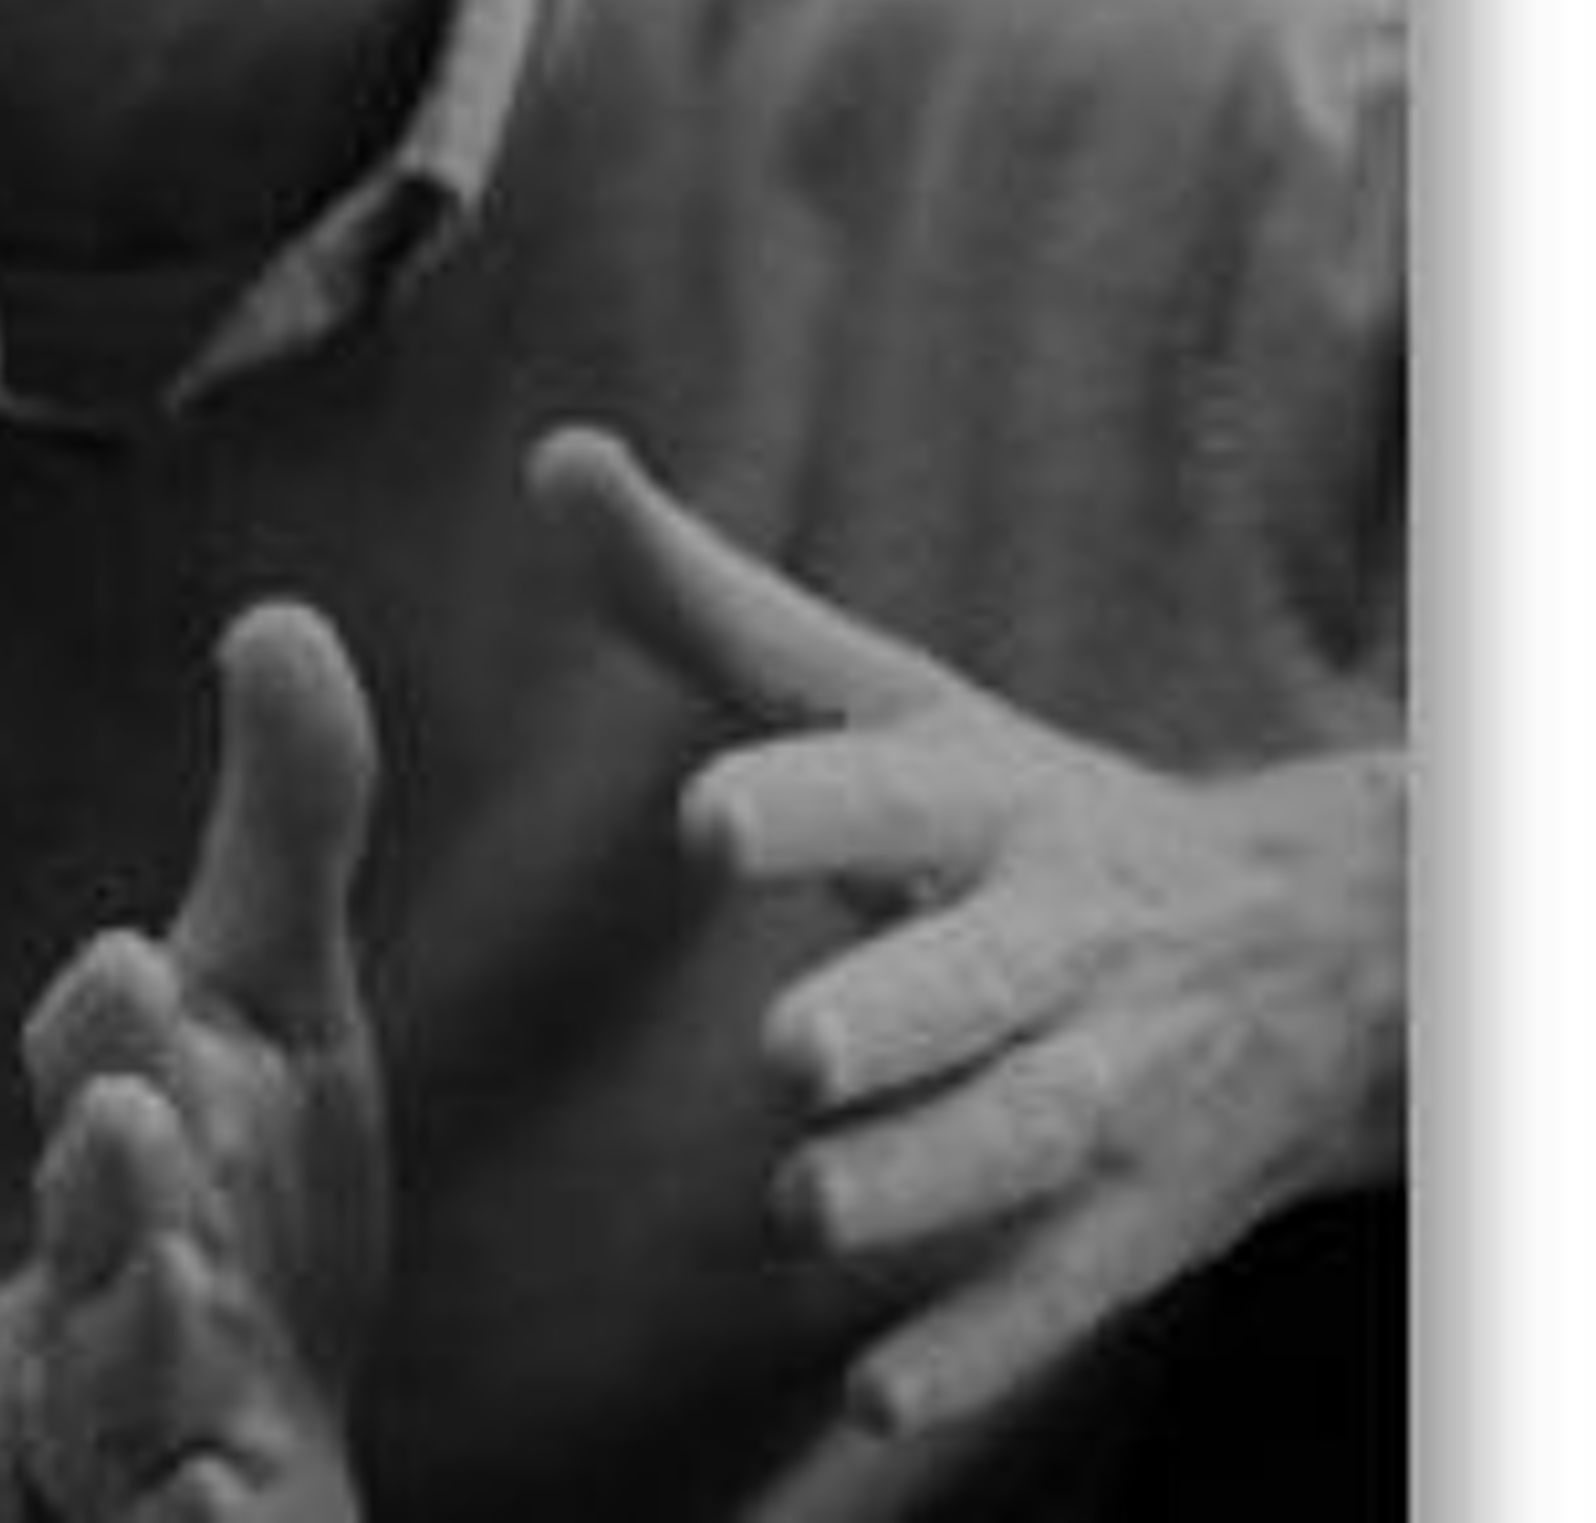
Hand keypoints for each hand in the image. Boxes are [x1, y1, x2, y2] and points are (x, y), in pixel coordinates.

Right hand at [15, 603, 384, 1520]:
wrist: (208, 1422)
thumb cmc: (236, 1176)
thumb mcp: (270, 997)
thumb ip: (285, 818)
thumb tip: (279, 610)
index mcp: (134, 1109)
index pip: (99, 1051)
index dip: (106, 1017)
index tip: (134, 966)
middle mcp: (119, 1250)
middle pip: (92, 1204)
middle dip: (105, 1158)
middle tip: (128, 1113)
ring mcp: (145, 1402)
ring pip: (118, 1369)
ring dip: (135, 1323)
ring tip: (170, 1278)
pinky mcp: (191, 1514)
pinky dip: (197, 1522)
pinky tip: (229, 1509)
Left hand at [533, 428, 1404, 1436]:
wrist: (1306, 952)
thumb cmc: (1010, 808)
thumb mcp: (879, 695)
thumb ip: (700, 600)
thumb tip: (554, 455)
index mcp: (979, 797)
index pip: (890, 792)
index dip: (805, 804)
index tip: (709, 818)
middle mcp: (1050, 940)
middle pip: (976, 982)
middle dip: (893, 1013)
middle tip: (792, 1046)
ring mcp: (1100, 1088)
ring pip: (1018, 1146)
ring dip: (919, 1183)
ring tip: (807, 1205)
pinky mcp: (1120, 1223)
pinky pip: (1050, 1300)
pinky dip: (971, 1351)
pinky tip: (875, 1405)